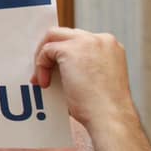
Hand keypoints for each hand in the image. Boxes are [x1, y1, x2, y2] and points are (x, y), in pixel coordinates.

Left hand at [32, 27, 150, 150]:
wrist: (109, 116)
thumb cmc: (102, 107)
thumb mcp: (94, 79)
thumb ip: (80, 67)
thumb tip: (55, 68)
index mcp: (110, 46)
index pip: (80, 40)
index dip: (63, 54)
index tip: (55, 71)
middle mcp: (101, 39)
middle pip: (65, 34)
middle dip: (50, 51)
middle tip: (42, 72)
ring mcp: (87, 41)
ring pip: (53, 36)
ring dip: (42, 57)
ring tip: (41, 79)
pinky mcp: (71, 49)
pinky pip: (46, 51)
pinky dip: (41, 66)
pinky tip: (45, 84)